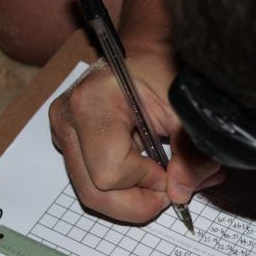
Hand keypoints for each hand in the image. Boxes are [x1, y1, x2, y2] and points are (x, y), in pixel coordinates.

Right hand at [49, 42, 222, 222]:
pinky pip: (92, 185)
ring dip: (133, 200)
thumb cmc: (162, 69)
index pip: (111, 173)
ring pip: (92, 195)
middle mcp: (67, 120)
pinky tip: (148, 173)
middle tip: (170, 190)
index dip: (147, 182)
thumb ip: (191, 153)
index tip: (171, 171)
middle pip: (94, 194)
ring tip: (161, 179)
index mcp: (92, 104)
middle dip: (138, 203)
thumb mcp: (186, 109)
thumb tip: (181, 193)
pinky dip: (124, 190)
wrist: (143, 52)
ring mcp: (63, 134)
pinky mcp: (70, 144)